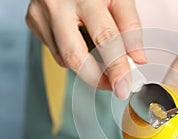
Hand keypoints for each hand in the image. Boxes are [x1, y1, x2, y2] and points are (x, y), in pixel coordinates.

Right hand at [26, 0, 145, 98]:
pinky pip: (56, 52)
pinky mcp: (33, 21)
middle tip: (112, 84)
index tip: (123, 86)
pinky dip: (73, 54)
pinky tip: (79, 40)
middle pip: (76, 57)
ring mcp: (42, 13)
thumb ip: (130, 26)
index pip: (105, 39)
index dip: (116, 67)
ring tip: (99, 54)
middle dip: (97, 78)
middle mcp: (58, 4)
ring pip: (65, 58)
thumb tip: (137, 59)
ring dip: (87, 65)